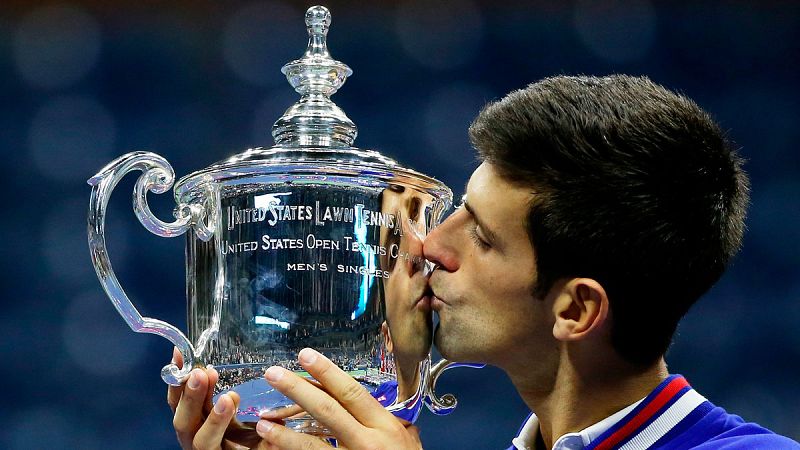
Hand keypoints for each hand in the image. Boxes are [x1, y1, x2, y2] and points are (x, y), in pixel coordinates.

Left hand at [167, 348, 258, 449]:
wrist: (230, 445)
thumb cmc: (248, 447)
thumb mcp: (257, 448)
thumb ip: (265, 444)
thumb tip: (276, 429)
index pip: (206, 441)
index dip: (215, 422)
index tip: (228, 398)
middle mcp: (193, 441)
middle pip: (184, 423)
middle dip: (192, 398)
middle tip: (203, 375)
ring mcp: (188, 425)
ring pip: (177, 406)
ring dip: (185, 383)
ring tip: (195, 364)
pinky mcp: (186, 410)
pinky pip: (176, 394)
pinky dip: (177, 373)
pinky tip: (179, 354)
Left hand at [253, 348, 422, 449]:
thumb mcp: (408, 443)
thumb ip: (391, 424)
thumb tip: (372, 406)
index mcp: (385, 427)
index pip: (352, 392)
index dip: (327, 372)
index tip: (305, 355)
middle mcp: (367, 443)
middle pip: (327, 411)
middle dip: (298, 390)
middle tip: (273, 374)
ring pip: (312, 444)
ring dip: (284, 433)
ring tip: (263, 421)